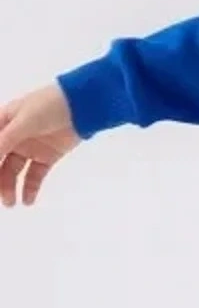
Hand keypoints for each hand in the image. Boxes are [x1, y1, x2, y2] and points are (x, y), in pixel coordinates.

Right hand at [0, 83, 82, 207]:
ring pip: (14, 171)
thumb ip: (4, 140)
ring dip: (10, 187)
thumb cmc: (49, 105)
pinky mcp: (47, 157)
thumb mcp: (23, 121)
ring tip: (11, 203)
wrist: (82, 105)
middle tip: (1, 197)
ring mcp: (30, 147)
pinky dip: (30, 188)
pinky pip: (35, 176)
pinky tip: (27, 201)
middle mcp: (13, 137)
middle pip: (0, 162)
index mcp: (3, 123)